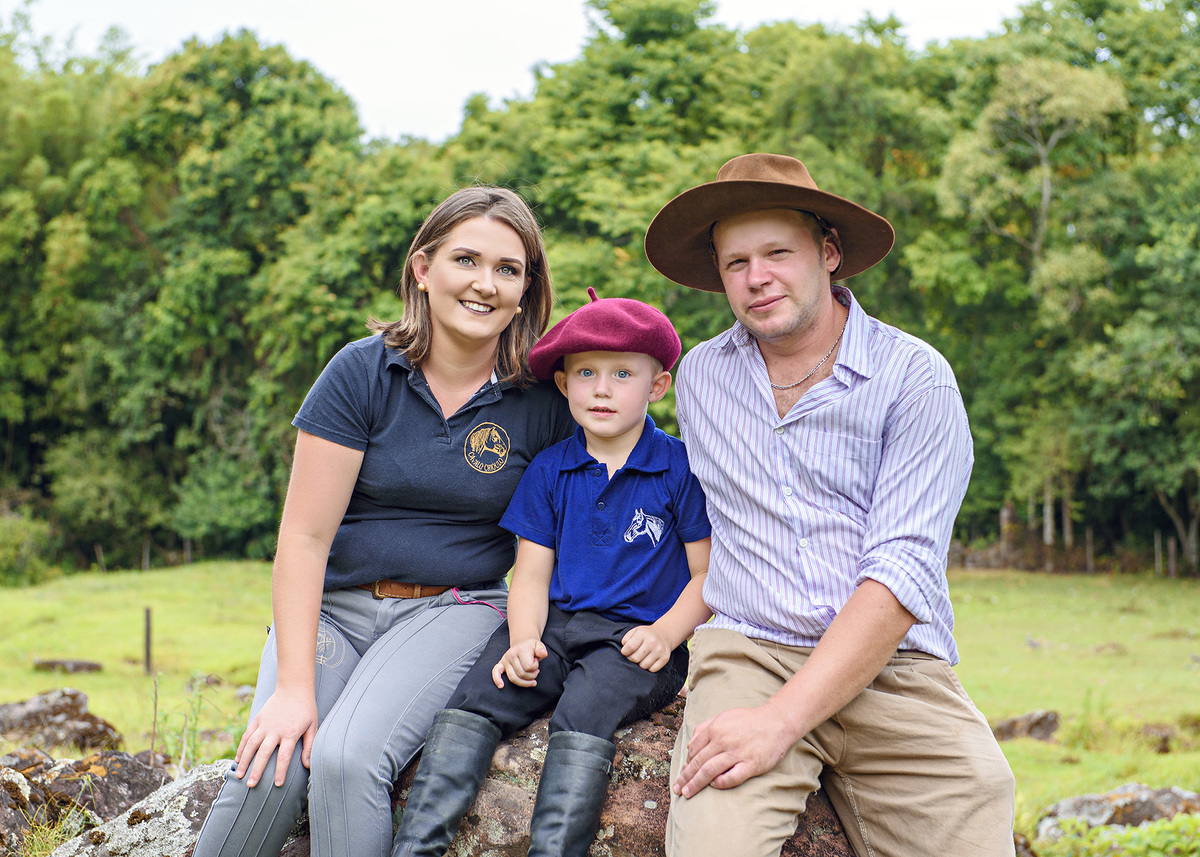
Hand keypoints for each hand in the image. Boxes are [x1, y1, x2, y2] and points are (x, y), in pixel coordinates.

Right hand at [233, 687, 317, 787]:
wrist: (294, 687)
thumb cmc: (306, 708)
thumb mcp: (313, 726)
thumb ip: (309, 746)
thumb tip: (307, 765)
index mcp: (290, 733)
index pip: (284, 757)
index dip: (280, 772)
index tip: (277, 785)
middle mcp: (275, 730)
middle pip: (263, 754)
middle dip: (257, 771)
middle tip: (251, 786)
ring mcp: (264, 724)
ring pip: (251, 745)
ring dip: (244, 761)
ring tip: (239, 775)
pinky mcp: (258, 719)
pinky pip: (247, 735)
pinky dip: (241, 748)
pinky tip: (238, 759)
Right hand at [491, 638, 546, 687]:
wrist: (523, 643)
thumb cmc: (532, 648)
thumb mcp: (539, 646)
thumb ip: (542, 650)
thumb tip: (542, 654)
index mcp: (521, 650)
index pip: (529, 667)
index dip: (535, 667)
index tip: (536, 662)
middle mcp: (511, 655)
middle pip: (522, 674)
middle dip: (532, 675)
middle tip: (535, 670)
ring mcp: (505, 660)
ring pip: (513, 678)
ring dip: (524, 682)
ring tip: (531, 678)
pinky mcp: (501, 664)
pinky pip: (496, 672)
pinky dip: (497, 680)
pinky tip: (501, 686)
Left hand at [621, 624, 671, 671]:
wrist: (664, 635)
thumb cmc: (646, 635)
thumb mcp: (635, 631)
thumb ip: (627, 638)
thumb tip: (624, 649)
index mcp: (643, 634)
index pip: (630, 647)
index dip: (625, 652)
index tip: (626, 651)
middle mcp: (652, 642)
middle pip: (635, 658)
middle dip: (632, 658)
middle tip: (634, 655)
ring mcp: (660, 650)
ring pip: (643, 666)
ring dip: (640, 663)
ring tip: (642, 657)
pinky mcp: (665, 658)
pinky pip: (652, 669)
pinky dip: (649, 667)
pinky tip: (649, 660)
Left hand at [672, 706, 794, 798]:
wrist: (776, 722)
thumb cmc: (748, 720)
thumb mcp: (723, 717)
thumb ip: (705, 728)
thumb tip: (690, 745)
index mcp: (715, 729)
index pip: (694, 750)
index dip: (685, 763)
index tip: (681, 774)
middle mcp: (723, 741)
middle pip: (698, 762)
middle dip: (685, 777)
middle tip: (676, 789)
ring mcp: (737, 753)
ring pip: (710, 771)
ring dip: (696, 784)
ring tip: (687, 793)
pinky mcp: (751, 765)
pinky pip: (731, 778)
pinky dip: (720, 783)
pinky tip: (713, 786)